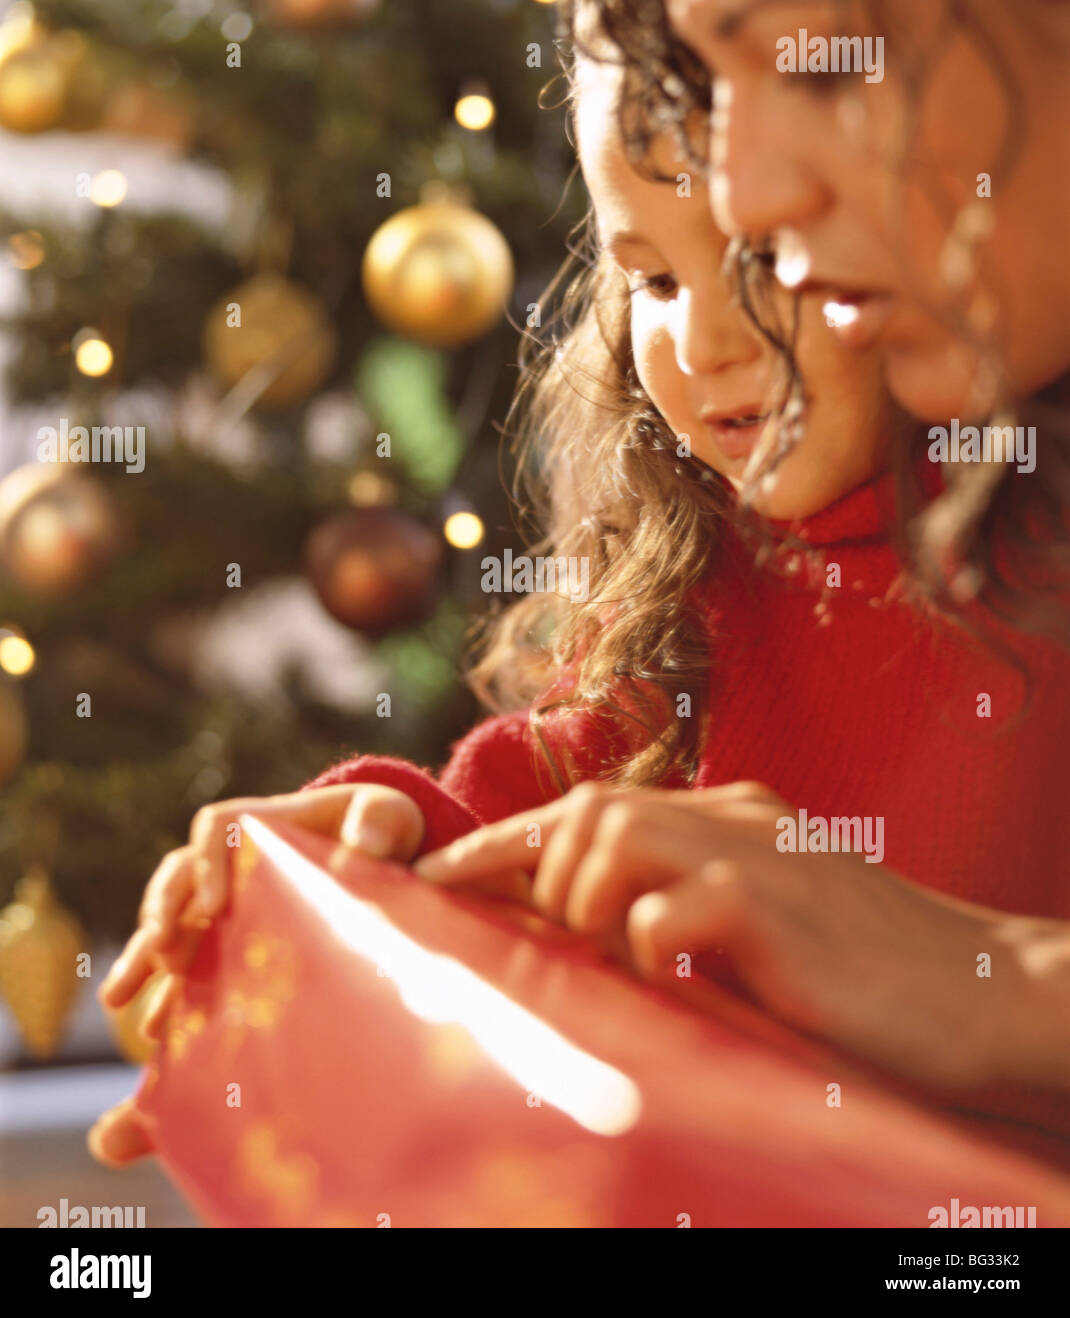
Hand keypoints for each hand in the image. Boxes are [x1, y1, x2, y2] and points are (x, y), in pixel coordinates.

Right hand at [99, 783, 423, 1014]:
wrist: (386, 861)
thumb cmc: (381, 829)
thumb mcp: (389, 816)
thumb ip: (380, 821)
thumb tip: (362, 845)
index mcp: (267, 825)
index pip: (219, 825)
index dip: (209, 858)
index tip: (216, 904)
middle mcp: (235, 863)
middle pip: (179, 877)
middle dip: (161, 913)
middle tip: (163, 954)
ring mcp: (229, 905)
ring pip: (171, 925)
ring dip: (143, 957)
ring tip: (117, 998)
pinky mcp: (233, 945)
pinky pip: (190, 968)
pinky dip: (167, 996)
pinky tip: (154, 1034)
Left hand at [414, 781, 1040, 1095]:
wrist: (981, 988)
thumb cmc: (865, 969)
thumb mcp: (762, 922)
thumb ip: (686, 905)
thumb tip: (586, 931)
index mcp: (728, 818)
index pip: (589, 808)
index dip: (505, 843)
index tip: (438, 880)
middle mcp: (733, 818)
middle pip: (588, 807)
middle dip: (530, 869)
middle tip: (526, 935)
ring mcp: (754, 854)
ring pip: (612, 833)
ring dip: (582, 901)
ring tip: (609, 957)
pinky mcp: (774, 906)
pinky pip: (668, 908)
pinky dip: (643, 941)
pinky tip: (670, 975)